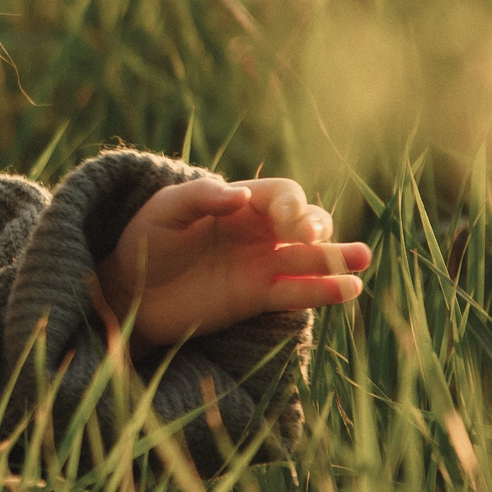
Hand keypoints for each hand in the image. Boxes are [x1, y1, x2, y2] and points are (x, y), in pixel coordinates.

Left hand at [98, 175, 370, 348]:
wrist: (130, 290)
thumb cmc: (146, 240)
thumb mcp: (165, 211)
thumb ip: (200, 198)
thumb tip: (240, 194)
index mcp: (240, 202)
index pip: (282, 195)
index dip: (290, 205)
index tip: (284, 221)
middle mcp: (258, 231)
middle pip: (305, 222)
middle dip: (315, 227)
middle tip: (310, 239)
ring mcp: (261, 265)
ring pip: (309, 258)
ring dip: (336, 257)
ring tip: (361, 259)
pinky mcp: (257, 297)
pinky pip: (296, 292)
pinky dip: (322, 290)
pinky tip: (348, 289)